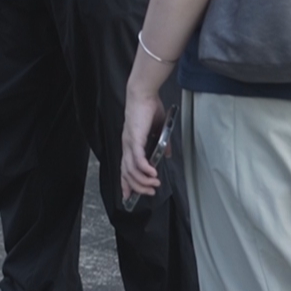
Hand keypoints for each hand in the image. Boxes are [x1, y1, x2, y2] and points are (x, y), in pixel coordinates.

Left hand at [119, 86, 168, 202]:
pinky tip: (153, 174)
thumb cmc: (149, 109)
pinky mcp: (134, 138)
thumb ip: (162, 145)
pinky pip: (138, 158)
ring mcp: (129, 142)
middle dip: (137, 187)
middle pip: (126, 173)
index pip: (124, 168)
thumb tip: (166, 156)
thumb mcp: (158, 131)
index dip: (126, 183)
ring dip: (143, 180)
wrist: (143, 94)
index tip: (128, 197)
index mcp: (130, 145)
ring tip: (155, 184)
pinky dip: (144, 169)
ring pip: (131, 169)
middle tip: (149, 192)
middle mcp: (127, 145)